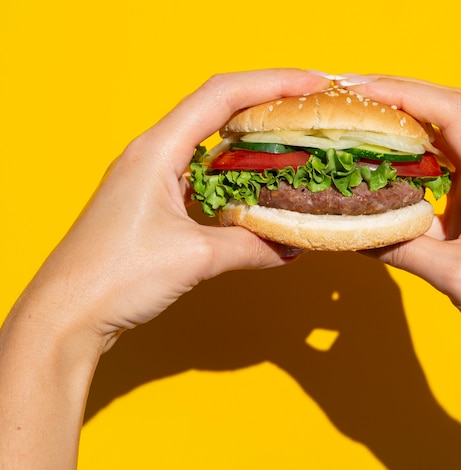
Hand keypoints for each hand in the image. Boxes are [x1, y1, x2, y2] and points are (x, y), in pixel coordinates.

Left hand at [16, 69, 330, 350]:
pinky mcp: (152, 202)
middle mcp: (151, 154)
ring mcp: (150, 177)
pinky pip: (200, 176)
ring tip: (289, 144)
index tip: (310, 84)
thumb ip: (250, 246)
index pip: (221, 96)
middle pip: (216, 110)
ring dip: (249, 142)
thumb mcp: (194, 257)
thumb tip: (288, 247)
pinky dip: (232, 176)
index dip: (271, 83)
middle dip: (265, 104)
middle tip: (307, 110)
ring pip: (209, 144)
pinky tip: (255, 189)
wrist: (69, 313)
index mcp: (157, 150)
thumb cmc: (114, 276)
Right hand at [352, 76, 460, 443]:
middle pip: (443, 116)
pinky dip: (404, 163)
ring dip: (399, 128)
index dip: (405, 93)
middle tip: (349, 100)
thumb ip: (402, 249)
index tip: (361, 92)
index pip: (452, 114)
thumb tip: (351, 231)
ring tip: (357, 123)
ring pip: (438, 141)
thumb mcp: (458, 277)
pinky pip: (434, 172)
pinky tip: (377, 167)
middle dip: (397, 100)